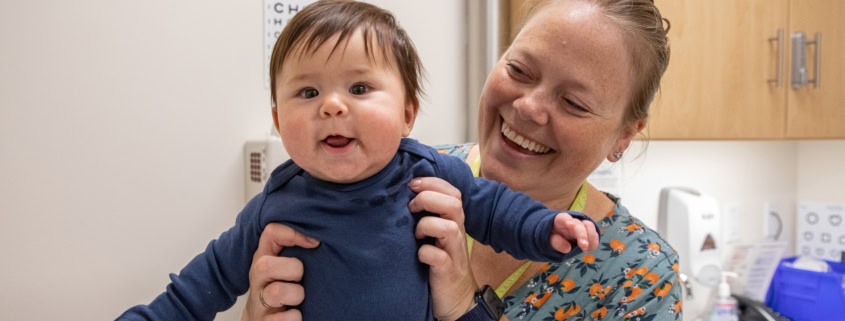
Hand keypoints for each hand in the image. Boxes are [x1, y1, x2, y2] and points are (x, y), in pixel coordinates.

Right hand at [241, 223, 319, 320]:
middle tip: (301, 277)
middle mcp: (258, 278)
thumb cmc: (281, 286)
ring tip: (300, 299)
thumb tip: (320, 238)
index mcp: (264, 257)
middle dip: (293, 269)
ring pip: (277, 292)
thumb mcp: (285, 264)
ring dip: (297, 294)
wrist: (263, 320)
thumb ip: (296, 248)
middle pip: (265, 265)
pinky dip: (295, 317)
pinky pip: (285, 319)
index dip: (293, 233)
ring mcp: (259, 302)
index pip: (271, 232)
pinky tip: (298, 314)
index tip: (315, 243)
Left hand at [409, 177, 477, 320]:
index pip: (453, 192)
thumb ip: (430, 216)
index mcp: (454, 221)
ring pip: (449, 227)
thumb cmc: (441, 262)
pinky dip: (425, 253)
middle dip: (428, 198)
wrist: (457, 298)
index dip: (433, 183)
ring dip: (427, 225)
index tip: (411, 185)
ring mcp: (454, 252)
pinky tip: (418, 255)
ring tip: (416, 234)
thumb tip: (407, 194)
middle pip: (454, 203)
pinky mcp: (447, 271)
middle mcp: (457, 233)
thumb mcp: (437, 235)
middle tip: (411, 208)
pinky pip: (438, 256)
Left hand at [550, 213, 599, 253]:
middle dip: (582, 234)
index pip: (564, 218)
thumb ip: (556, 243)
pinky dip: (593, 242)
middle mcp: (572, 221)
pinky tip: (588, 249)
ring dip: (590, 238)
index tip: (570, 225)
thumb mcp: (549, 240)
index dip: (567, 220)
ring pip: (590, 226)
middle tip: (583, 246)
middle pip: (579, 224)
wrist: (559, 236)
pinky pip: (594, 235)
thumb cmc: (552, 236)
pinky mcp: (588, 231)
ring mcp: (581, 225)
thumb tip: (568, 248)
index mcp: (560, 220)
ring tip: (585, 249)